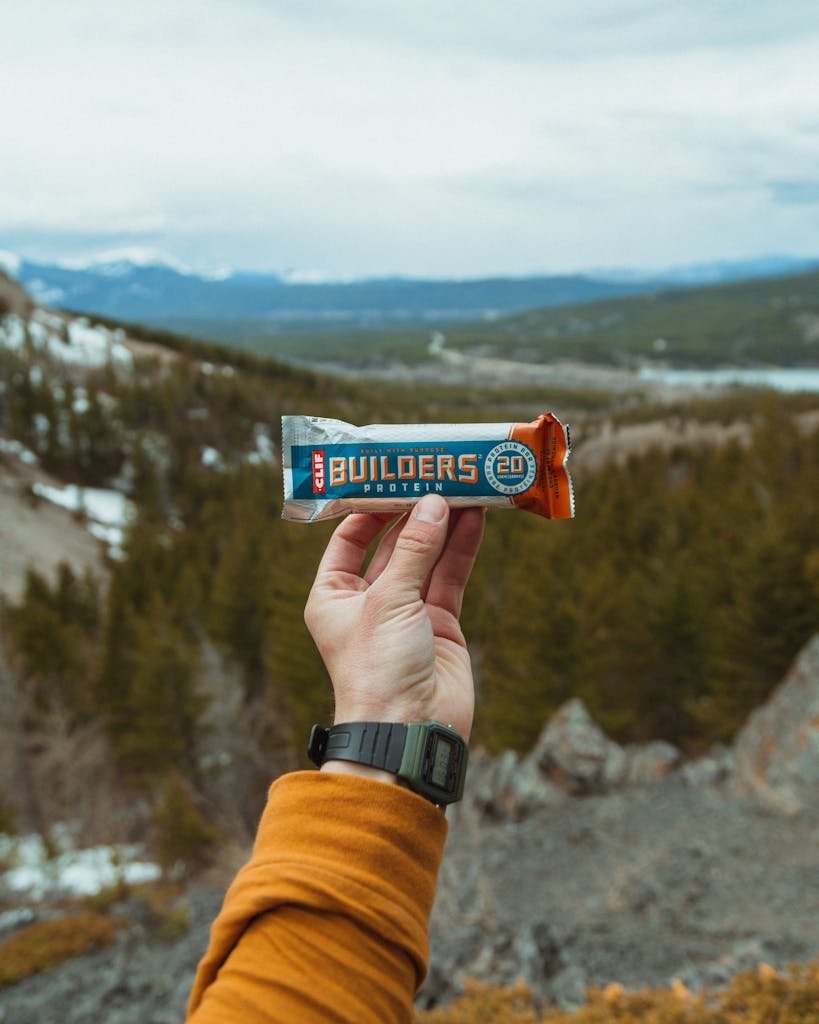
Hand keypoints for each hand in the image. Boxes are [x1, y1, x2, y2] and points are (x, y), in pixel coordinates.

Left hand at [304, 495, 485, 753]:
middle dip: (415, 510)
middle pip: (393, 543)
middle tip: (438, 474)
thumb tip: (434, 504)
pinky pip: (450, 577)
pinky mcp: (440, 624)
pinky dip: (462, 548)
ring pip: (427, 556)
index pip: (349, 538)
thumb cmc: (378, 669)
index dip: (370, 506)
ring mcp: (407, 611)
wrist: (409, 732)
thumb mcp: (390, 601)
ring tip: (464, 487)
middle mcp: (368, 600)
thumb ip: (415, 550)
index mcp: (334, 595)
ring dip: (444, 524)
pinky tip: (475, 518)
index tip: (394, 476)